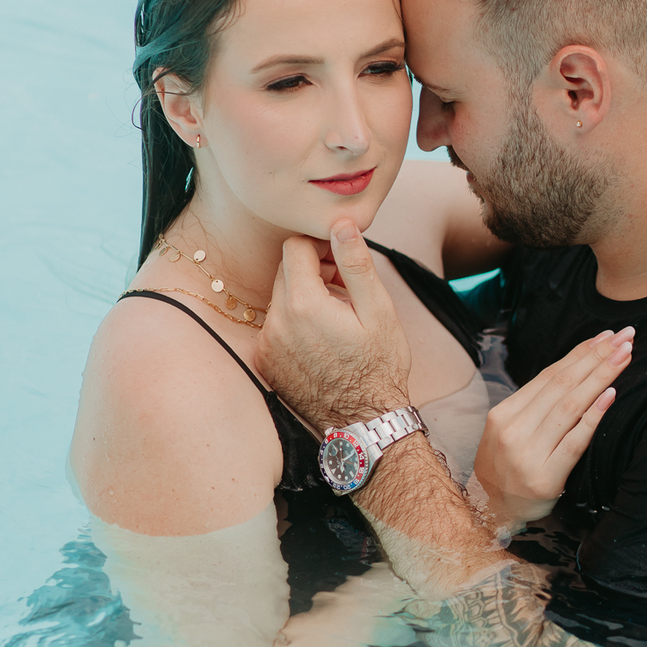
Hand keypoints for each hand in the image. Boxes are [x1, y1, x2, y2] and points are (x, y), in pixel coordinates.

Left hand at [256, 221, 411, 430]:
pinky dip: (295, 323)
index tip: (341, 258)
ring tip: (337, 317)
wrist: (364, 423)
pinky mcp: (266, 363)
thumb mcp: (379, 311)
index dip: (319, 244)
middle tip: (345, 288)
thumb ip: (356, 264)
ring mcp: (267, 345)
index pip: (294, 246)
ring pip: (280, 298)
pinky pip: (276, 326)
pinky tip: (322, 340)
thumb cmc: (380, 366)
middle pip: (285, 271)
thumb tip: (342, 224)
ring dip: (304, 297)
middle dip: (313, 269)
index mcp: (303, 304)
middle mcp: (276, 323)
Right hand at [472, 328, 633, 524]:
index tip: (606, 336)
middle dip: (597, 357)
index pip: (549, 375)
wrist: (493, 512)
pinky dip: (594, 416)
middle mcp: (514, 430)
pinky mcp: (545, 477)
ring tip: (625, 356)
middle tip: (625, 337)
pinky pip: (574, 441)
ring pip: (570, 406)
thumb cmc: (508, 469)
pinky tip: (611, 394)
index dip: (580, 354)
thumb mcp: (509, 432)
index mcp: (504, 414)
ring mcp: (528, 454)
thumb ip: (535, 406)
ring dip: (601, 377)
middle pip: (563, 385)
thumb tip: (575, 370)